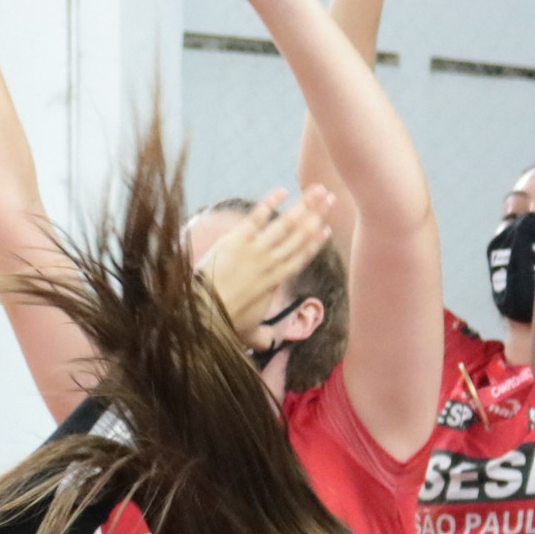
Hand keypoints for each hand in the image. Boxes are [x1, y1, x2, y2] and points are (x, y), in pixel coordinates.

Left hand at [196, 188, 338, 340]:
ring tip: (318, 190)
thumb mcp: (248, 332)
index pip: (301, 256)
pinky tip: (282, 191)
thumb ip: (261, 335)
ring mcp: (255, 250)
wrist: (202, 312)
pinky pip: (257, 217)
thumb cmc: (224, 324)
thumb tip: (269, 343)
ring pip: (286, 224)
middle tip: (331, 198)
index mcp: (277, 281)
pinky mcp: (237, 240)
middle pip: (300, 235)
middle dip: (317, 214)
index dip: (316, 241)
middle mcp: (271, 263)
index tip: (327, 228)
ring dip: (304, 205)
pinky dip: (270, 203)